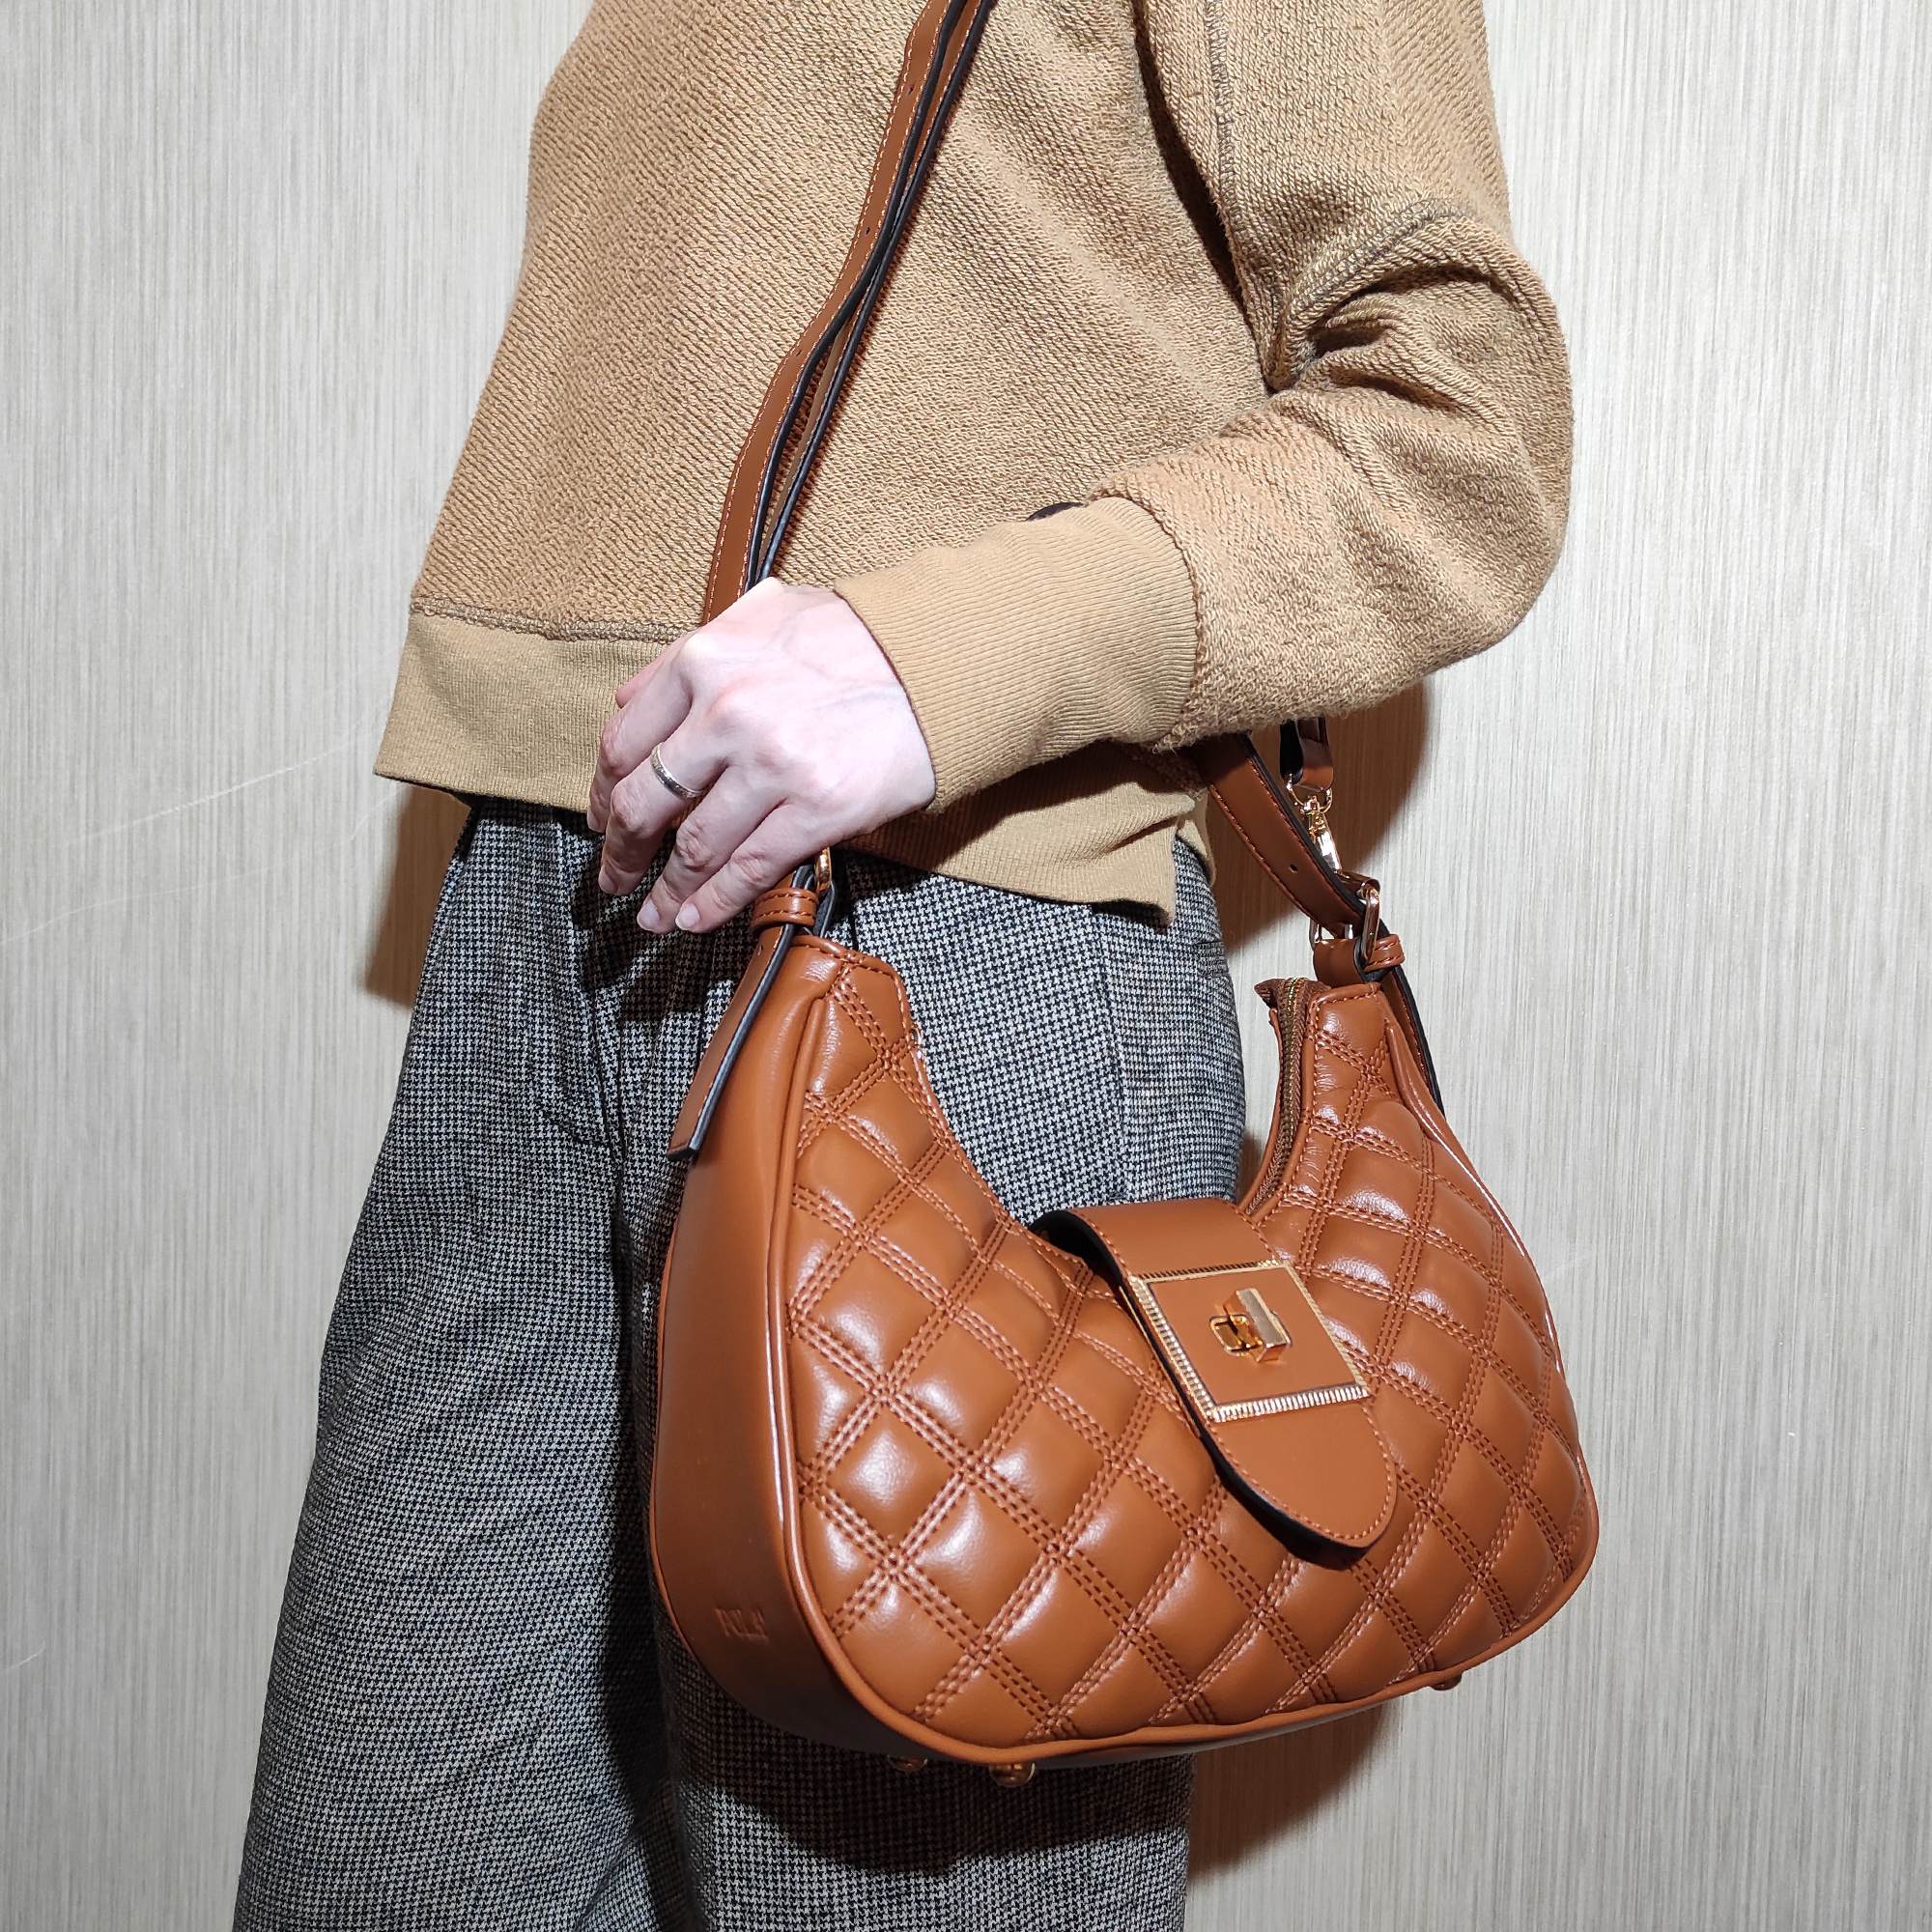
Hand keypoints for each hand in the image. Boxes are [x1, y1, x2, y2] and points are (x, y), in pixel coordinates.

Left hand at [586, 577, 936, 932]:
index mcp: (704, 661)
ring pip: (693, 845)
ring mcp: (773, 765)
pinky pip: (749, 868)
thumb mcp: (759, 617)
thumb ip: (691, 655)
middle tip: (615, 877)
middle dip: (622, 851)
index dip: (602, 791)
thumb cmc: (854, 638)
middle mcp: (728, 713)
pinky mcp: (818, 809)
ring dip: (666, 890)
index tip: (600, 818)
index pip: (624, 741)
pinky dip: (714, 901)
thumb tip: (631, 703)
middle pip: (644, 801)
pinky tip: (696, 918)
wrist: (940, 661)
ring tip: (654, 915)